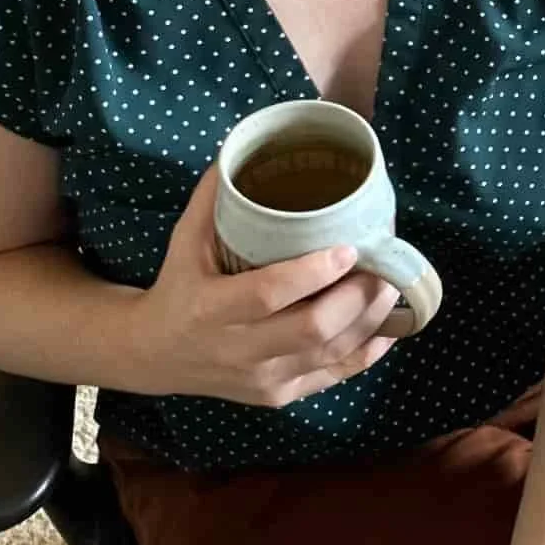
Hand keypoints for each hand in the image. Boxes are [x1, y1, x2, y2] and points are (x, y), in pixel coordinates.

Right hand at [133, 165, 400, 406]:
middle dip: (357, 296)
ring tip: (390, 286)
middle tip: (383, 265)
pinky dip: (366, 352)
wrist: (154, 355)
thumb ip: (213, 199)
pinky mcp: (278, 396)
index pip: (270, 293)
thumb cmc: (178, 287)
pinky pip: (333, 377)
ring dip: (369, 320)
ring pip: (330, 354)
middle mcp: (238, 350)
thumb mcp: (184, 241)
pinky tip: (387, 327)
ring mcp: (261, 379)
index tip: (348, 247)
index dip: (314, 273)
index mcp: (210, 309)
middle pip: (312, 329)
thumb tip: (242, 148)